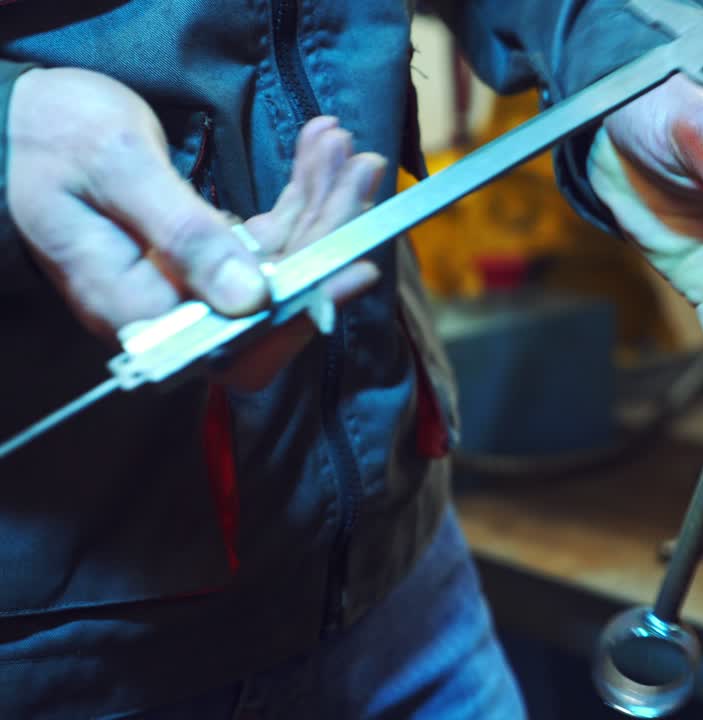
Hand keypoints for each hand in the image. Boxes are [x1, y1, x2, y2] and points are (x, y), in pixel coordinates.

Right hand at [7, 68, 384, 389]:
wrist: (26, 118)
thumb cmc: (56, 138)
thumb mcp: (117, 170)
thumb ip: (181, 235)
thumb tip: (251, 301)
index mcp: (132, 307)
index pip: (236, 344)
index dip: (302, 314)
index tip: (355, 268)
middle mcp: (171, 308)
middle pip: (274, 301)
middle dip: (328, 235)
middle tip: (361, 170)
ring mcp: (194, 283)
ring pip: (283, 263)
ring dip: (323, 205)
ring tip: (346, 149)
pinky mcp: (210, 254)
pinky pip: (270, 235)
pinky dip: (300, 194)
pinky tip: (320, 151)